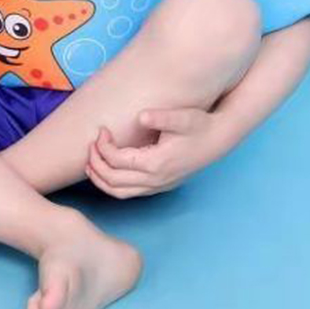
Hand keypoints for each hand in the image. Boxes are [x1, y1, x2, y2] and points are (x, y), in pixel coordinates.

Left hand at [85, 107, 226, 198]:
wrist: (219, 139)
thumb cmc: (199, 125)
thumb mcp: (182, 118)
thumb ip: (161, 117)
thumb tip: (142, 116)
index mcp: (157, 163)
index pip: (117, 161)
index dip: (103, 146)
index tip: (102, 129)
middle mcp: (156, 179)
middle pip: (113, 181)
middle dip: (96, 164)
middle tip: (90, 146)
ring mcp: (159, 185)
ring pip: (120, 192)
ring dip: (101, 180)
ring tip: (90, 163)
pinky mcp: (161, 185)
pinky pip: (130, 193)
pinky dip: (113, 185)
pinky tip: (108, 171)